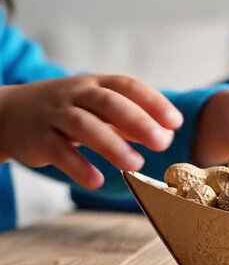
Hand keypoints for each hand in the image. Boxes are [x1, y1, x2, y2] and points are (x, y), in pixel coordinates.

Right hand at [0, 74, 182, 188]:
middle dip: (138, 121)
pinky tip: (97, 180)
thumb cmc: (67, 110)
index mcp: (96, 84)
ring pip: (84, 125)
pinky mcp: (38, 138)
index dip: (154, 102)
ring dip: (112, 145)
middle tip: (162, 142)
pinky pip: (59, 151)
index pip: (128, 86)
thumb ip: (129, 120)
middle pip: (108, 103)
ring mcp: (55, 115)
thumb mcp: (97, 107)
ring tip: (136, 165)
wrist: (8, 113)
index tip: (176, 122)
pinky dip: (79, 166)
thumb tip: (165, 135)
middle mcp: (76, 94)